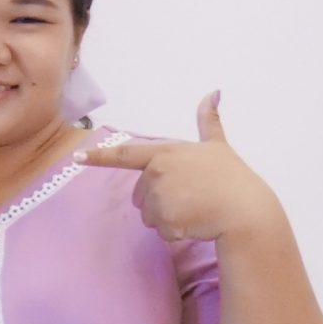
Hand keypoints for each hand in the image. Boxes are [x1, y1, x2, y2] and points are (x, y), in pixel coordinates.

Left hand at [79, 93, 281, 241]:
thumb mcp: (217, 146)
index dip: (98, 157)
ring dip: (168, 216)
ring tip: (196, 207)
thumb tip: (213, 92)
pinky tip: (196, 222)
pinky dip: (177, 231)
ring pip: (150, 215)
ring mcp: (159, 198)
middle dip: (159, 198)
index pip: (124, 155)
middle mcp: (156, 173)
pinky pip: (162, 231)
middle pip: (141, 194)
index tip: (76, 158)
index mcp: (165, 153)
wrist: (246, 211)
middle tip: (191, 195)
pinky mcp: (165, 221)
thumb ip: (209, 121)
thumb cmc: (232, 177)